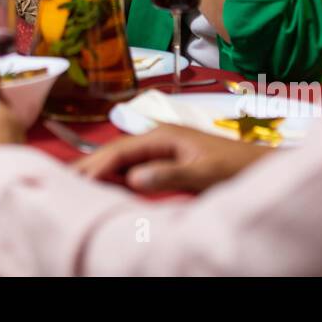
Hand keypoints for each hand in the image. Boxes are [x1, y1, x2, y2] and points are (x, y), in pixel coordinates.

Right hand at [72, 123, 273, 193]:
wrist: (262, 168)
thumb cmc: (236, 167)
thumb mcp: (203, 173)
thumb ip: (169, 174)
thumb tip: (133, 178)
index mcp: (163, 135)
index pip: (120, 150)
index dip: (97, 165)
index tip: (77, 181)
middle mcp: (159, 138)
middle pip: (115, 152)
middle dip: (88, 164)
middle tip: (60, 179)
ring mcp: (163, 149)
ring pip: (122, 160)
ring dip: (99, 170)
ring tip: (73, 182)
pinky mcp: (168, 161)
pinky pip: (133, 167)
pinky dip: (114, 176)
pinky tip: (104, 185)